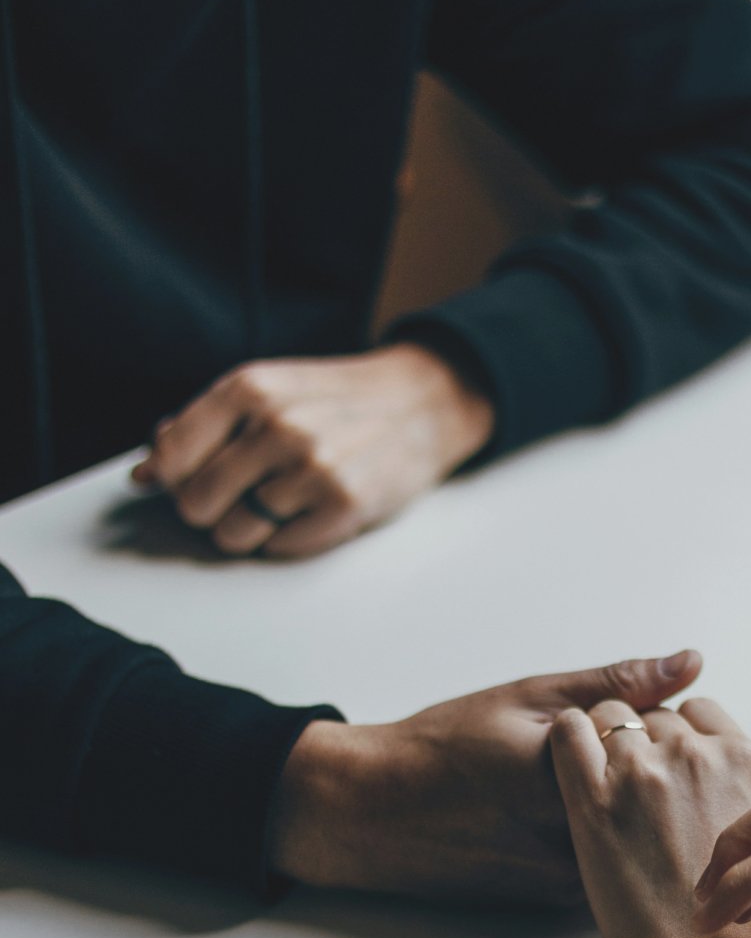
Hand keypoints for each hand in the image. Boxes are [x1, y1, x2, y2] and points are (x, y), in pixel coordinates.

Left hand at [132, 343, 494, 558]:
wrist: (421, 403)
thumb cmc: (336, 401)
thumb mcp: (268, 389)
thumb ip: (202, 427)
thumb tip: (143, 474)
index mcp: (249, 389)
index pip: (170, 458)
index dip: (172, 480)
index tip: (191, 481)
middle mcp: (277, 426)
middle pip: (196, 504)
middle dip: (211, 510)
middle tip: (242, 496)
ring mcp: (312, 468)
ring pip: (234, 535)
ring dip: (250, 530)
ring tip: (281, 504)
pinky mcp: (343, 506)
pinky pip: (279, 548)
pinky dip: (287, 539)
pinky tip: (310, 512)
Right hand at [270, 651, 701, 902]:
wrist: (378, 815)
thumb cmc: (445, 748)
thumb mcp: (530, 697)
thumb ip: (616, 683)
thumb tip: (690, 662)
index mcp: (578, 781)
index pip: (669, 749)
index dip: (657, 726)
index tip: (625, 716)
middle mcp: (582, 840)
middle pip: (665, 801)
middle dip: (657, 771)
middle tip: (604, 749)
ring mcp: (576, 879)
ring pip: (644, 838)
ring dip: (639, 811)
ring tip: (568, 786)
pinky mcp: (565, 901)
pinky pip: (618, 865)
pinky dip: (615, 840)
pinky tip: (564, 817)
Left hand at [549, 698, 750, 937]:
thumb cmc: (738, 923)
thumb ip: (742, 797)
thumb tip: (721, 787)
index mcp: (745, 761)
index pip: (699, 711)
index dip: (678, 734)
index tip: (666, 765)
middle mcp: (698, 755)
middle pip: (654, 714)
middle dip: (640, 742)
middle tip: (630, 790)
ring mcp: (644, 771)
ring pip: (610, 714)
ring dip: (602, 742)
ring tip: (600, 787)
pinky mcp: (594, 798)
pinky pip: (568, 729)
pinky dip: (566, 739)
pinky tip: (568, 768)